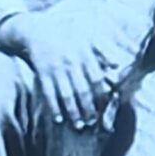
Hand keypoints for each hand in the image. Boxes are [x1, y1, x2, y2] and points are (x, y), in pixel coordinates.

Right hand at [18, 8, 114, 130]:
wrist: (38, 30)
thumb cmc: (66, 34)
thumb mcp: (86, 38)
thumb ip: (102, 52)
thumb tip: (116, 65)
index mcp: (84, 54)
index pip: (97, 79)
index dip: (101, 95)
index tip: (104, 107)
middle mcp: (71, 63)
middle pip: (82, 90)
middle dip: (88, 108)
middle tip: (93, 122)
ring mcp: (56, 69)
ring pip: (66, 95)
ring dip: (73, 112)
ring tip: (79, 125)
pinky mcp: (42, 73)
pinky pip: (48, 93)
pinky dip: (53, 107)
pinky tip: (58, 119)